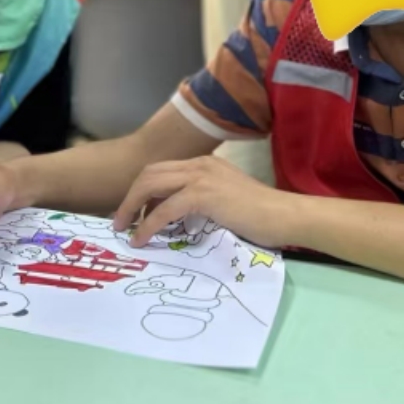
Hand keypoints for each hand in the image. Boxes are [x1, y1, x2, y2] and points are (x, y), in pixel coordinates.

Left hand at [110, 153, 297, 250]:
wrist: (284, 216)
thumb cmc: (259, 216)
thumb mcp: (223, 200)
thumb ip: (198, 200)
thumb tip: (172, 216)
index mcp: (204, 164)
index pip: (160, 170)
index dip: (140, 190)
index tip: (130, 212)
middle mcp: (199, 164)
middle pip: (149, 174)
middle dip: (129, 198)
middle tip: (119, 221)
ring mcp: (201, 177)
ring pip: (150, 186)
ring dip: (131, 209)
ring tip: (123, 230)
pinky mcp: (203, 195)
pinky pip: (163, 210)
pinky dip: (147, 226)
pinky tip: (140, 240)